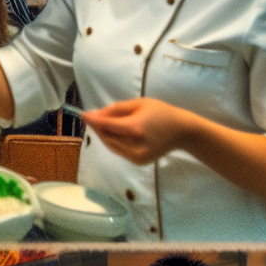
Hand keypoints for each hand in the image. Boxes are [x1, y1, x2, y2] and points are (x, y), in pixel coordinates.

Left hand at [81, 97, 196, 165]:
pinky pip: (119, 151)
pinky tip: (113, 134)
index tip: (83, 114)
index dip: (93, 120)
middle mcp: (134, 144)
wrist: (182, 131)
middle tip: (91, 117)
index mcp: (135, 128)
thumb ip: (116, 109)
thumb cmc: (161, 113)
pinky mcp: (138, 161)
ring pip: (111, 145)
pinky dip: (113, 143)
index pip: (107, 125)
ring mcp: (136, 155)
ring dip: (103, 135)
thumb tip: (96, 114)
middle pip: (106, 136)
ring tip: (100, 124)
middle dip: (97, 127)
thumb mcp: (139, 104)